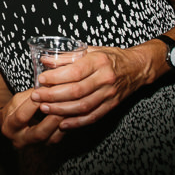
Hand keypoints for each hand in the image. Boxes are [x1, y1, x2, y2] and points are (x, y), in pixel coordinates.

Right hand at [0, 89, 67, 146]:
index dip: (34, 104)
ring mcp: (34, 146)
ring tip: (70, 110)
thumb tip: (46, 87)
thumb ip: (31, 94)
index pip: (22, 116)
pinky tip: (71, 116)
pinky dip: (65, 127)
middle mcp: (20, 140)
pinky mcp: (45, 146)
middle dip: (52, 118)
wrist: (13, 126)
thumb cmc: (14, 110)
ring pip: (51, 138)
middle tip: (63, 105)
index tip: (45, 92)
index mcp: (9, 127)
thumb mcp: (17, 100)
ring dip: (62, 123)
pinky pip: (57, 138)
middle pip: (39, 133)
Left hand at [30, 46, 151, 129]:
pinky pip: (92, 117)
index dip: (56, 77)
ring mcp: (109, 94)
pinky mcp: (111, 106)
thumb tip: (45, 60)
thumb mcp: (91, 51)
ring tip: (44, 108)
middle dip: (53, 95)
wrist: (137, 68)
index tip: (41, 79)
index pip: (75, 72)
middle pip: (76, 91)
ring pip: (83, 106)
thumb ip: (67, 56)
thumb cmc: (111, 57)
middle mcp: (105, 78)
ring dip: (61, 110)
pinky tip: (62, 124)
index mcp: (99, 61)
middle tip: (37, 96)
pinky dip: (76, 122)